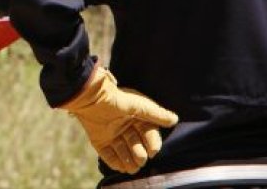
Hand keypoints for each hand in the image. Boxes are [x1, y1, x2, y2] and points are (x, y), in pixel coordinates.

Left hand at [59, 66, 177, 173]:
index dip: (152, 143)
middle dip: (140, 153)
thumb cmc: (119, 100)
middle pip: (136, 144)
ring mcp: (111, 133)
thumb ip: (157, 114)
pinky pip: (108, 154)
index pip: (148, 133)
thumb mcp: (141, 106)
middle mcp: (125, 125)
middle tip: (141, 159)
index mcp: (136, 116)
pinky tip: (121, 166)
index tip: (153, 151)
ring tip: (133, 167)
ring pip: (123, 150)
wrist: (92, 98)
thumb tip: (174, 119)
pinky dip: (114, 161)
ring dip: (129, 160)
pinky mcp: (99, 140)